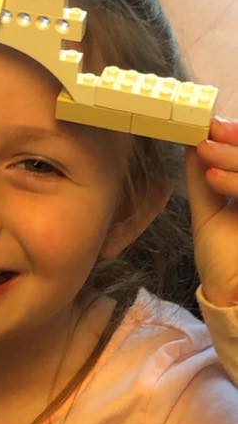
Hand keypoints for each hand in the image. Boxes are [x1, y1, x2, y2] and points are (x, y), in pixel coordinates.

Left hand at [184, 116, 237, 305]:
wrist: (232, 297)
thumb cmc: (222, 257)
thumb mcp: (208, 209)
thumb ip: (201, 176)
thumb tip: (190, 139)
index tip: (213, 126)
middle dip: (235, 144)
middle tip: (208, 137)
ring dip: (235, 159)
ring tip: (206, 157)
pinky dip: (236, 182)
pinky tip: (214, 179)